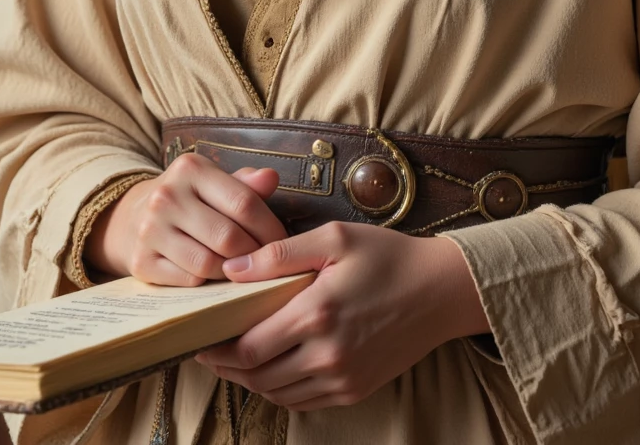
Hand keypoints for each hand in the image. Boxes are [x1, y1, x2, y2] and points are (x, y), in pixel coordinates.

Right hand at [83, 155, 285, 285]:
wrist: (132, 218)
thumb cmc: (188, 200)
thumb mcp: (213, 183)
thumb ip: (245, 185)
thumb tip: (271, 178)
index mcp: (190, 169)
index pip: (243, 202)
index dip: (269, 228)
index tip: (282, 243)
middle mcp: (166, 196)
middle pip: (228, 237)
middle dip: (254, 255)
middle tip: (266, 263)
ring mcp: (150, 230)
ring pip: (208, 263)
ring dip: (232, 272)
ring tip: (243, 271)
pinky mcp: (141, 262)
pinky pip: (187, 280)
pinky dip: (207, 283)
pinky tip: (215, 277)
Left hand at [194, 222, 488, 411]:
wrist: (441, 291)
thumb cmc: (387, 256)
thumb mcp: (334, 238)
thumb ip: (279, 254)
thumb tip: (231, 268)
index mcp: (317, 314)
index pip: (248, 346)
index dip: (216, 347)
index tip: (198, 336)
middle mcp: (327, 355)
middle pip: (257, 376)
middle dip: (227, 366)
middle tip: (208, 349)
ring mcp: (342, 379)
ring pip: (277, 393)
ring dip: (250, 380)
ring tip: (234, 358)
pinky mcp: (355, 391)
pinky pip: (303, 401)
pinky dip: (279, 390)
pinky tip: (271, 369)